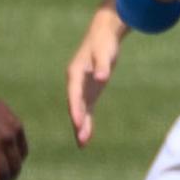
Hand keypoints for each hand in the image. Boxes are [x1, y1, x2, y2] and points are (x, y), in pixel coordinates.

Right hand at [65, 5, 123, 146]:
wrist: (103, 35)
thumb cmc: (104, 43)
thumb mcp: (104, 53)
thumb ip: (103, 66)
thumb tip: (101, 78)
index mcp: (75, 74)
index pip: (74, 95)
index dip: (75, 109)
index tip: (77, 122)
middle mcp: (75, 83)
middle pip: (75, 106)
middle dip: (77, 123)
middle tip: (81, 140)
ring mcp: (81, 88)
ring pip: (80, 110)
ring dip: (81, 126)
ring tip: (82, 144)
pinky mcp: (89, 91)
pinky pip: (86, 109)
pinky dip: (87, 122)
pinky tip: (87, 136)